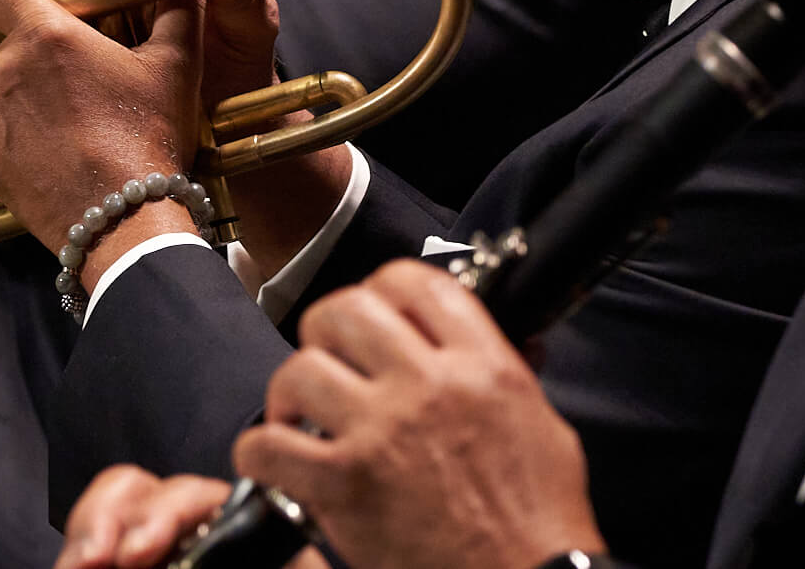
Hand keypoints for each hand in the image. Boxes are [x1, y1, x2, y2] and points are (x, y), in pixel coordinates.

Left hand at [16, 0, 354, 276]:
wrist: (123, 223)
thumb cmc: (151, 136)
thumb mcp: (175, 64)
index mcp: (46, 33)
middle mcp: (5, 67)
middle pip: (12, 38)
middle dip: (42, 47)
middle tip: (86, 74)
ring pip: (7, 83)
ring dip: (33, 90)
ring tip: (81, 120)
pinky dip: (23, 131)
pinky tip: (63, 149)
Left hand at [233, 260, 606, 568]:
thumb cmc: (539, 523)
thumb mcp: (544, 427)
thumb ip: (510, 373)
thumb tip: (503, 340)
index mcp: (481, 366)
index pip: (413, 281)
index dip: (381, 289)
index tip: (373, 313)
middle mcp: (427, 386)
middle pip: (345, 311)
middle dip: (325, 332)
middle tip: (328, 360)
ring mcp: (381, 433)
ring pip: (300, 369)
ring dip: (289, 392)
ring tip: (296, 416)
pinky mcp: (344, 485)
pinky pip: (270, 445)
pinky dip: (260, 452)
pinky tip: (277, 462)